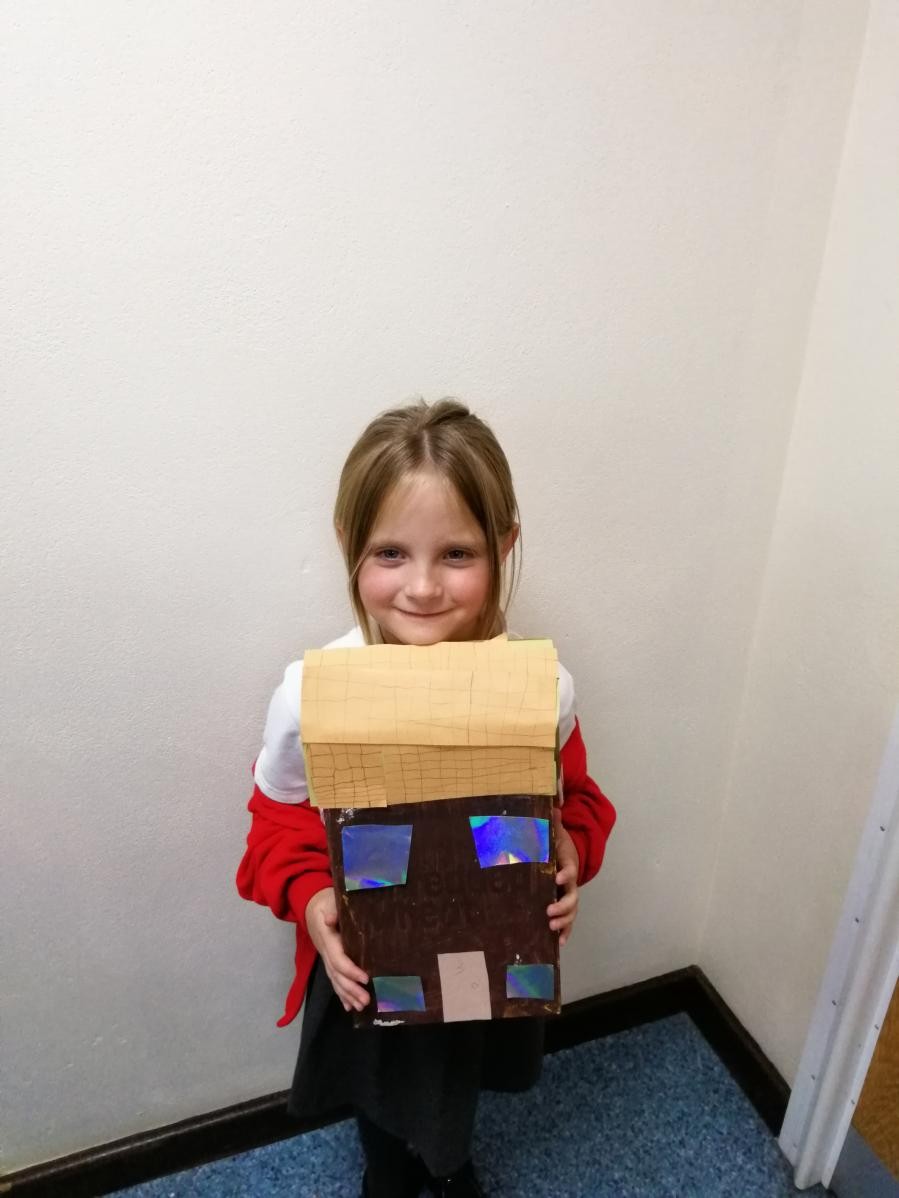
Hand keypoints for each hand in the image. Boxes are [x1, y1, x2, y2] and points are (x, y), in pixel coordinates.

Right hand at [305, 887, 369, 1011]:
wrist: (311, 905)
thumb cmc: (325, 901)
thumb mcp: (329, 899)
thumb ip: (332, 909)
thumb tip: (330, 919)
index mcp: (327, 938)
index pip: (338, 959)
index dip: (350, 970)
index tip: (365, 978)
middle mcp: (325, 952)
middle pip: (337, 975)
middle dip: (351, 989)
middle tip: (366, 1000)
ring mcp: (325, 958)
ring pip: (335, 980)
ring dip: (347, 995)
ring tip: (361, 1006)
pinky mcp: (328, 961)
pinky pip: (334, 980)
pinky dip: (341, 994)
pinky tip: (349, 1007)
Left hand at [547, 808, 578, 945]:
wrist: (565, 854)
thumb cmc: (555, 844)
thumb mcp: (553, 830)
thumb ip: (552, 820)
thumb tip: (553, 799)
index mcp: (568, 863)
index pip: (570, 869)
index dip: (566, 874)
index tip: (557, 877)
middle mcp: (570, 882)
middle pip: (572, 896)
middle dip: (563, 905)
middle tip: (549, 910)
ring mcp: (569, 895)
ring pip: (572, 912)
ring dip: (563, 921)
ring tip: (551, 927)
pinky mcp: (564, 906)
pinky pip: (568, 922)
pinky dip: (565, 932)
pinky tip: (559, 944)